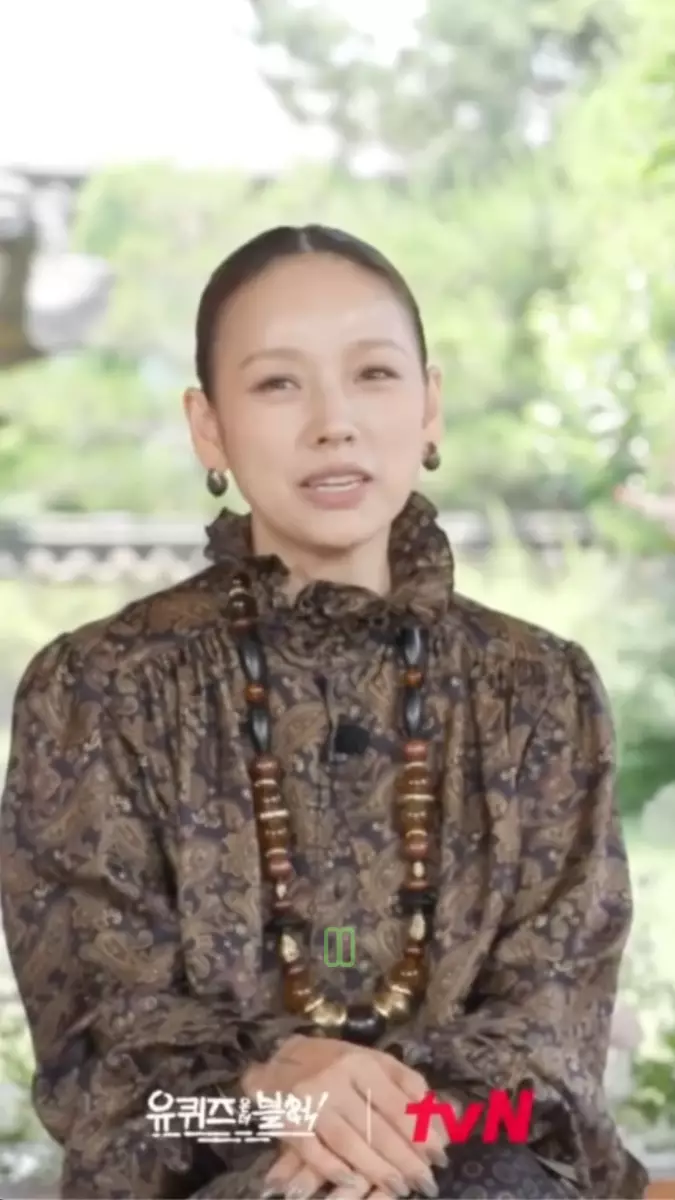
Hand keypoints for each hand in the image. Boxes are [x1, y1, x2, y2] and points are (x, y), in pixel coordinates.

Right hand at [245, 1036, 446, 1197]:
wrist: (277, 1060)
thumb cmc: (333, 1061)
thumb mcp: (371, 1060)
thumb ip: (405, 1083)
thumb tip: (440, 1114)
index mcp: (361, 1062)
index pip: (398, 1104)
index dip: (422, 1134)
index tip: (441, 1157)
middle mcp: (337, 1080)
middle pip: (377, 1128)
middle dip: (406, 1160)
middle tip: (427, 1183)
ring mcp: (311, 1102)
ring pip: (350, 1143)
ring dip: (378, 1171)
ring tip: (401, 1188)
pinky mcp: (288, 1123)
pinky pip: (315, 1153)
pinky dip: (335, 1171)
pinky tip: (354, 1184)